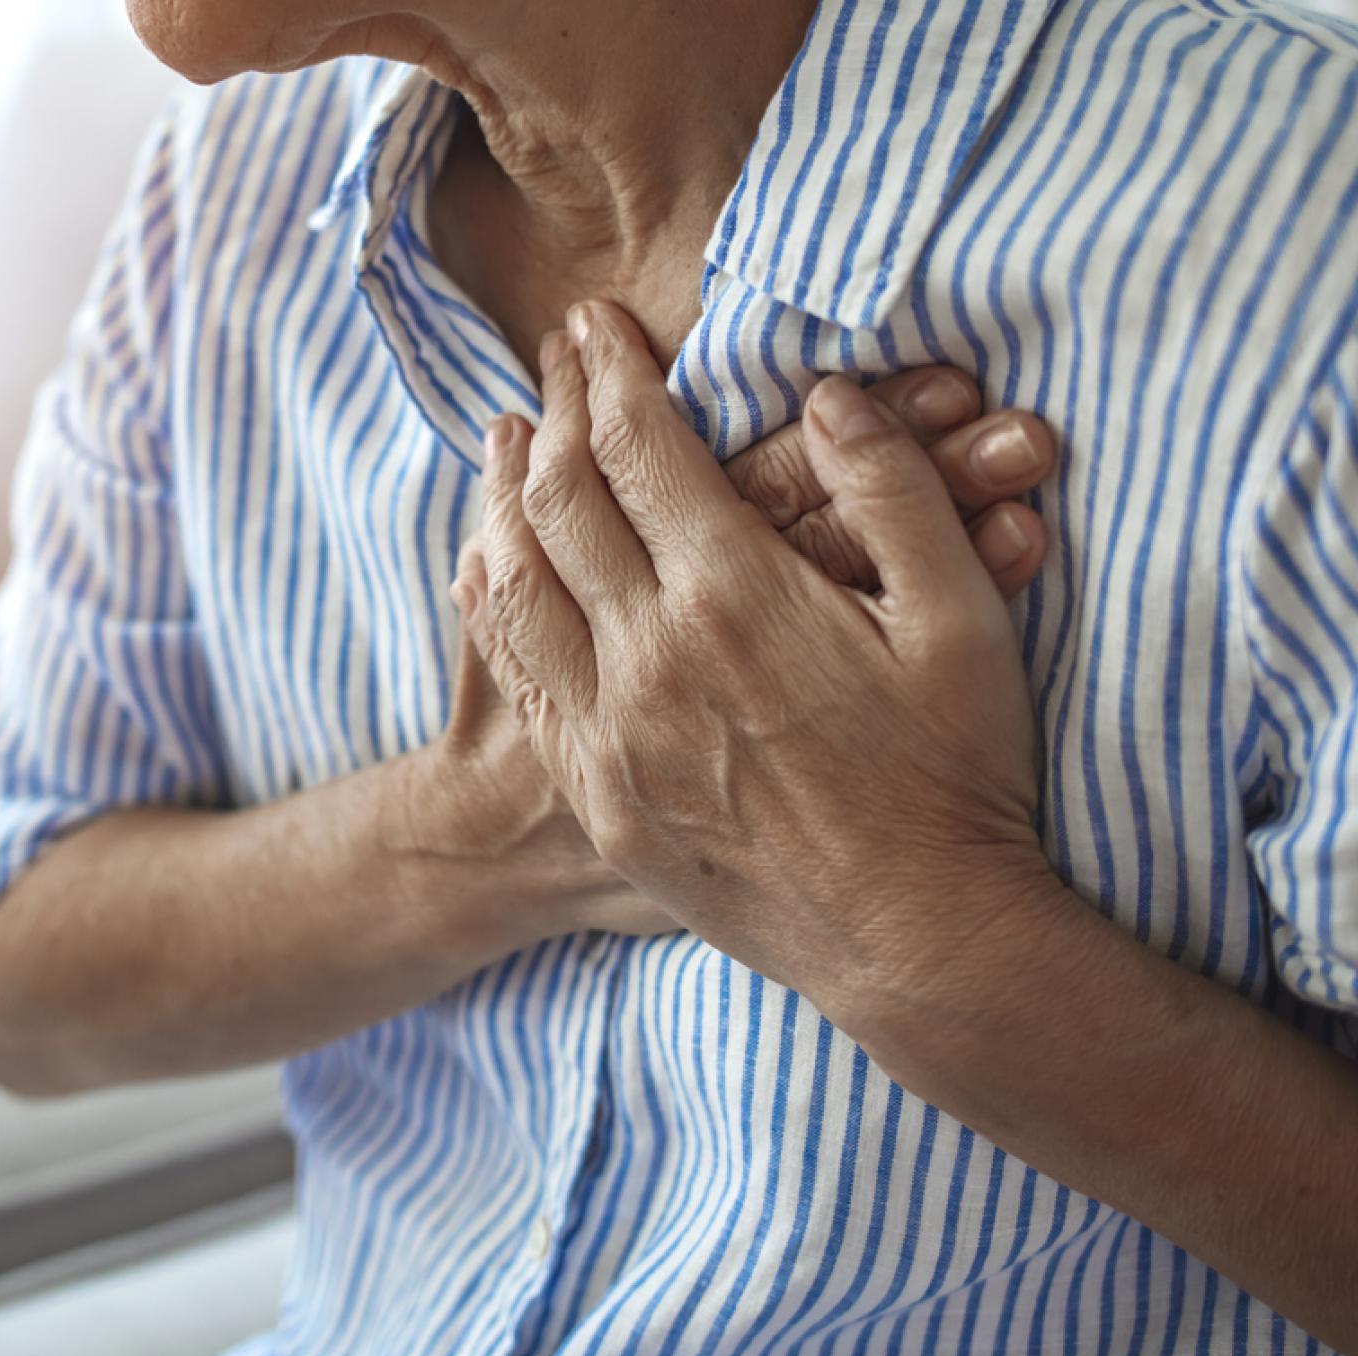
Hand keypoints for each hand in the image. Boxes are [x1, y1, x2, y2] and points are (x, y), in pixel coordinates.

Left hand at [454, 299, 1051, 1019]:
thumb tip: (828, 394)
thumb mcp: (961, 623)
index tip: (597, 321)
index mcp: (735, 596)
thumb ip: (895, 493)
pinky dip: (490, 598)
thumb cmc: (955, 778)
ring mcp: (606, 730)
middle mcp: (647, 655)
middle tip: (554, 356)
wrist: (913, 942)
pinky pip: (515, 672)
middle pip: (562, 496)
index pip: (638, 445)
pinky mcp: (595, 790)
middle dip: (557, 408)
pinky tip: (486, 562)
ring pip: (514, 579)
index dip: (612, 369)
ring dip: (504, 493)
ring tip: (509, 436)